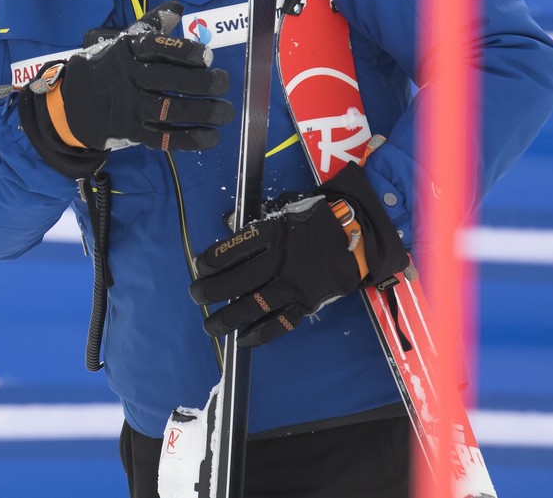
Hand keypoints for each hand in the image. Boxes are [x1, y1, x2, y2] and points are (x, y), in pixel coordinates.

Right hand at [46, 2, 233, 151]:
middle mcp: (127, 78)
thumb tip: (177, 7)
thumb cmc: (109, 67)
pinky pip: (163, 138)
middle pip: (169, 80)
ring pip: (170, 110)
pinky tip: (210, 136)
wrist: (73, 102)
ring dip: (204, 112)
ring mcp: (129, 106)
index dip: (186, 52)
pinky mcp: (131, 131)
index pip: (158, 48)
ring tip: (225, 111)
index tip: (207, 57)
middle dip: (203, 82)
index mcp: (127, 52)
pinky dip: (190, 139)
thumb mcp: (123, 42)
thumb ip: (152, 26)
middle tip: (223, 83)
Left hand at [188, 165, 406, 346]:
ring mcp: (292, 284)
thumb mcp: (282, 212)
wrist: (356, 236)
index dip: (209, 262)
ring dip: (227, 319)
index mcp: (270, 235)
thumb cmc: (313, 221)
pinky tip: (244, 339)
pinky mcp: (306, 302)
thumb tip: (225, 225)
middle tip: (196, 296)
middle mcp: (279, 261)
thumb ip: (256, 225)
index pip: (230, 251)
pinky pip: (280, 323)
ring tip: (211, 326)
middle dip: (209, 292)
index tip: (199, 268)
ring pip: (252, 306)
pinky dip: (260, 334)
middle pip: (235, 281)